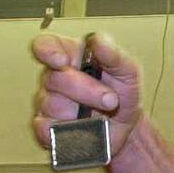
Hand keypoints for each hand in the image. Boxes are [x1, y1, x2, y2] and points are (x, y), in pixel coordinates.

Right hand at [31, 29, 140, 153]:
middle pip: (54, 79)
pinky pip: (46, 129)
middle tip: (111, 100)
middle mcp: (54, 77)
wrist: (127, 128)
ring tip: (101, 117)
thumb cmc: (123, 94)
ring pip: (53, 105)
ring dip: (82, 114)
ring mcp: (47, 103)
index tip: (62, 61)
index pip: (45, 45)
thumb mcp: (128, 71)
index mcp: (70, 55)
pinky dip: (68, 131)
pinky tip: (83, 130)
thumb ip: (114, 55)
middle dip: (86, 91)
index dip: (48, 51)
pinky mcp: (46, 128)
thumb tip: (98, 40)